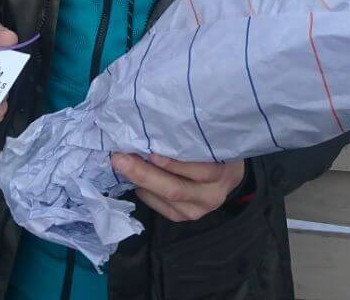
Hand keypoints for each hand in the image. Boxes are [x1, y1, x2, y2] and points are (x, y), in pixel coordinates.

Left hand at [111, 152, 245, 221]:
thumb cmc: (216, 151)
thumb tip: (153, 132)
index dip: (173, 163)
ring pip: (166, 200)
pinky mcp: (185, 217)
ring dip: (141, 183)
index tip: (150, 150)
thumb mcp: (211, 141)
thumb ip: (190, 140)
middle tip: (119, 159)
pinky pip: (161, 208)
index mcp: (221, 172)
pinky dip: (146, 193)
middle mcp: (211, 195)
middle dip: (144, 174)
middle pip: (175, 189)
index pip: (199, 170)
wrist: (229, 177)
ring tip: (122, 166)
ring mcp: (198, 210)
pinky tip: (136, 181)